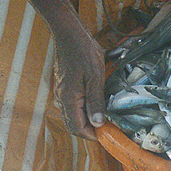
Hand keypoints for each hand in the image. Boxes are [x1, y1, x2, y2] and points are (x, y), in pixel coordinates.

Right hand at [51, 20, 107, 140]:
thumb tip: (98, 123)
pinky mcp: (65, 86)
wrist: (70, 35)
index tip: (107, 136)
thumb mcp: (95, 78)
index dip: (92, 135)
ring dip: (87, 120)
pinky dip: (84, 109)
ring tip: (105, 117)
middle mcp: (62, 99)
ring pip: (73, 115)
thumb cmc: (84, 53)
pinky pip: (73, 104)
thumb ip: (96, 102)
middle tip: (108, 128)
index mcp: (69, 100)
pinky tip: (97, 103)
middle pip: (73, 124)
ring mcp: (62, 92)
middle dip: (90, 130)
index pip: (77, 128)